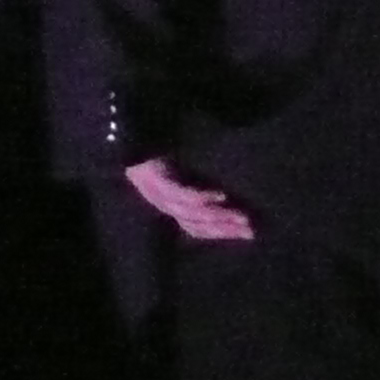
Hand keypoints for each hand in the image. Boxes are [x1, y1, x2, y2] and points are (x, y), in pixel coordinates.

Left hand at [125, 155, 254, 241]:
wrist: (129, 144)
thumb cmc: (155, 157)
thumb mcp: (176, 174)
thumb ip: (195, 182)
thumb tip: (225, 186)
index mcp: (171, 207)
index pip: (199, 228)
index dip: (222, 233)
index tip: (247, 234)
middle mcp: (168, 207)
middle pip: (199, 226)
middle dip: (226, 229)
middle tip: (250, 231)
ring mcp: (164, 198)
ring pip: (194, 214)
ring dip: (219, 217)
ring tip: (241, 217)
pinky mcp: (161, 184)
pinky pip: (184, 195)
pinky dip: (204, 197)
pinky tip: (221, 196)